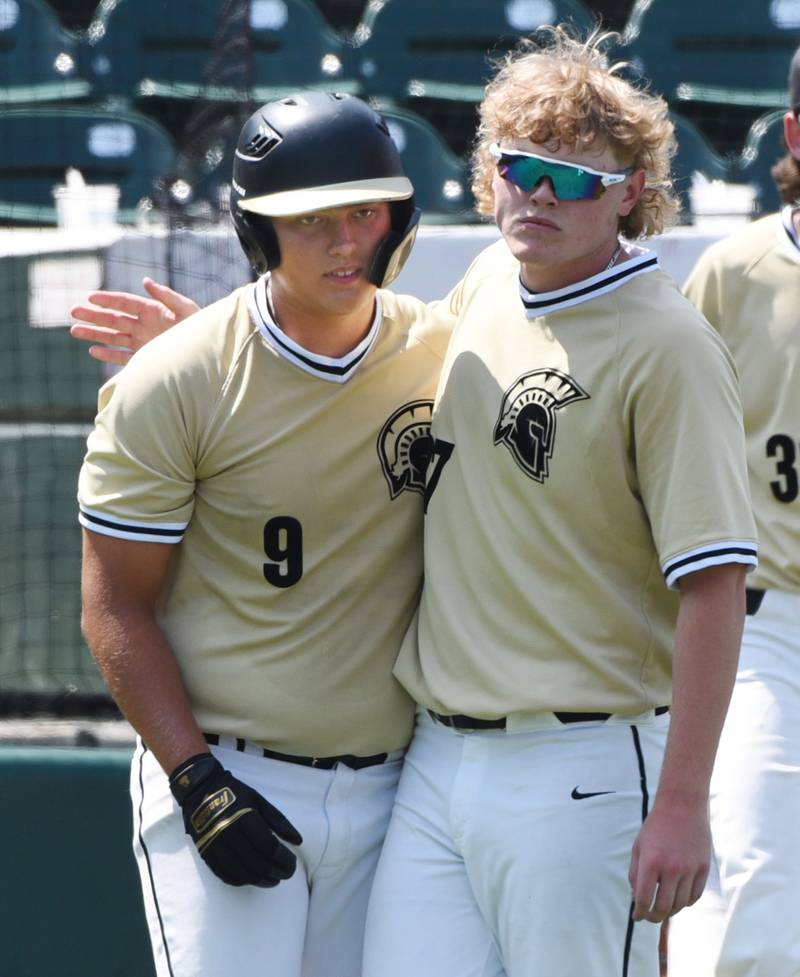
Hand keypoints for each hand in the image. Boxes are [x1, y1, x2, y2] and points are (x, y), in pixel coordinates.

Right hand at [70, 277, 200, 365]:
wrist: (208, 352)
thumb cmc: (200, 328)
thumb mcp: (186, 309)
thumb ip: (166, 295)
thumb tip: (145, 281)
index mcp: (152, 310)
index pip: (125, 302)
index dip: (108, 299)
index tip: (91, 297)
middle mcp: (144, 326)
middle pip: (113, 319)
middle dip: (93, 315)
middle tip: (73, 311)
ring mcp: (143, 342)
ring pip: (113, 337)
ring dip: (94, 334)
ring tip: (74, 331)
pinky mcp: (145, 358)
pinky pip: (123, 357)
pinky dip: (108, 355)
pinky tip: (93, 350)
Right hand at [169, 753, 302, 887]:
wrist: (200, 789)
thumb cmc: (234, 793)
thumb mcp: (259, 800)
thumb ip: (279, 821)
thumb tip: (298, 841)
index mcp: (245, 818)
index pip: (268, 847)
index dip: (283, 859)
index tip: (292, 864)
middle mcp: (229, 834)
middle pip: (257, 863)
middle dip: (275, 872)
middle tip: (286, 874)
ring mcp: (215, 846)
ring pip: (241, 873)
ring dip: (260, 880)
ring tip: (273, 880)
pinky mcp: (205, 853)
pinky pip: (224, 874)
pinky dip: (240, 881)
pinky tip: (251, 880)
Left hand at [628, 797, 710, 922]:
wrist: (681, 806)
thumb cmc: (656, 826)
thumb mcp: (638, 846)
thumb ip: (635, 873)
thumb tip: (636, 898)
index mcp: (651, 862)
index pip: (644, 899)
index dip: (639, 912)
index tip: (637, 916)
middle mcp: (671, 868)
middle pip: (663, 907)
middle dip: (654, 917)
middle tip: (649, 917)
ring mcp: (690, 869)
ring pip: (680, 904)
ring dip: (670, 911)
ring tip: (663, 909)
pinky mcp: (703, 868)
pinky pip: (695, 895)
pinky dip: (685, 902)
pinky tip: (678, 900)